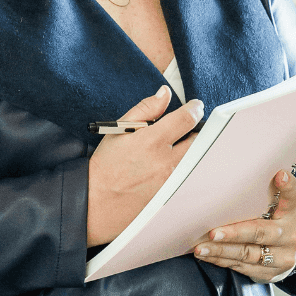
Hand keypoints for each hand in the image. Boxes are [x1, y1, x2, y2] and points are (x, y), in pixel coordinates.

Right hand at [86, 86, 203, 245]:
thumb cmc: (106, 165)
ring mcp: (171, 180)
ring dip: (190, 149)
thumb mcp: (119, 129)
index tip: (195, 106)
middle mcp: (165, 161)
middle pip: (198, 139)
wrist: (96, 202)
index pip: (187, 119)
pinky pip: (187, 175)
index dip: (195, 109)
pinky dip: (184, 167)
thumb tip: (165, 93)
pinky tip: (169, 166)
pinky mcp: (172, 194)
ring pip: (195, 158)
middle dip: (195, 130)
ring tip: (175, 148)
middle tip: (185, 129)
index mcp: (152, 141)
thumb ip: (146, 109)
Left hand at [193, 169, 295, 281]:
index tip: (280, 174)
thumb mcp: (276, 204)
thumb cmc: (274, 219)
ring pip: (247, 253)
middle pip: (261, 232)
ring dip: (221, 251)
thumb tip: (227, 176)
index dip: (287, 186)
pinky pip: (242, 267)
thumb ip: (261, 193)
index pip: (293, 195)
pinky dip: (222, 260)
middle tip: (214, 232)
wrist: (288, 251)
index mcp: (292, 211)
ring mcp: (283, 257)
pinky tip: (207, 256)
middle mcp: (291, 234)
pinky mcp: (270, 273)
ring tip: (201, 248)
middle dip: (235, 233)